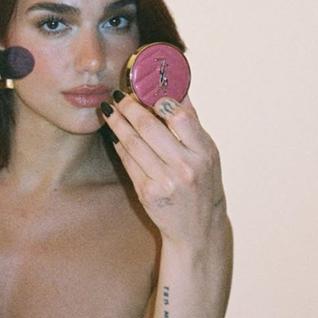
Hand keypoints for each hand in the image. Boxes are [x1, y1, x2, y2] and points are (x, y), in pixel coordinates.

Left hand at [102, 92, 226, 247]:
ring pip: (133, 143)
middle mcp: (186, 167)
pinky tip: (113, 134)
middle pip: (150, 127)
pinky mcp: (147, 193)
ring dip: (117, 123)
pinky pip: (127, 162)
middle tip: (117, 95)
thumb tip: (178, 88)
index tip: (145, 90)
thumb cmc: (203, 186)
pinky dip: (118, 144)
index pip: (180, 117)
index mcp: (205, 153)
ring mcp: (165, 181)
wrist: (198, 230)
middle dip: (129, 107)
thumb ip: (192, 124)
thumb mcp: (209, 155)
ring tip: (109, 109)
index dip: (159, 100)